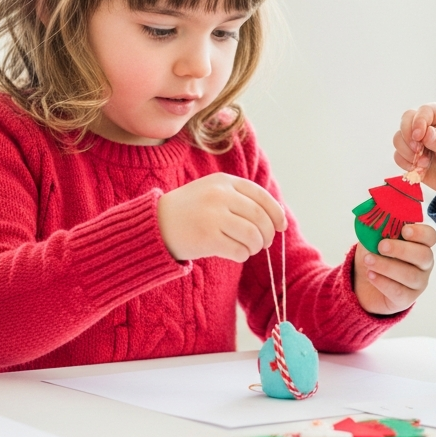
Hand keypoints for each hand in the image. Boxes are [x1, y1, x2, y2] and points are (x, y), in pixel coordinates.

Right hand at [157, 173, 286, 261]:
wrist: (154, 224)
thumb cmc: (189, 211)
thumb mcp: (212, 192)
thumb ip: (240, 198)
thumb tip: (276, 216)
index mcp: (224, 181)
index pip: (261, 196)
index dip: (276, 213)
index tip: (281, 226)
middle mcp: (220, 195)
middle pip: (261, 217)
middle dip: (268, 233)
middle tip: (265, 242)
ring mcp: (213, 216)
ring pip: (253, 235)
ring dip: (256, 246)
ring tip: (249, 248)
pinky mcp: (207, 238)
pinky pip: (239, 250)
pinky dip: (243, 255)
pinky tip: (236, 254)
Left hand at [352, 223, 435, 314]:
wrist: (362, 282)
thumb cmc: (374, 254)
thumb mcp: (373, 237)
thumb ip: (378, 226)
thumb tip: (374, 210)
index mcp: (419, 244)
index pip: (430, 237)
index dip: (420, 233)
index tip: (404, 230)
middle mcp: (424, 264)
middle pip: (424, 256)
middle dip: (401, 250)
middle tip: (381, 246)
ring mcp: (418, 283)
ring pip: (410, 275)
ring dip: (387, 266)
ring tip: (368, 260)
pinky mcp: (407, 299)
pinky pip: (399, 292)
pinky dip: (383, 282)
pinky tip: (371, 275)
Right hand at [393, 103, 435, 205]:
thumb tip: (425, 133)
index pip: (424, 111)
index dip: (418, 121)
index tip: (419, 136)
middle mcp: (427, 125)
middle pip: (406, 120)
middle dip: (408, 135)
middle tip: (417, 150)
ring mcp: (418, 141)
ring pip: (399, 138)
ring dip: (407, 152)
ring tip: (424, 163)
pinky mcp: (411, 156)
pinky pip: (398, 156)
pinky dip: (406, 163)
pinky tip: (420, 169)